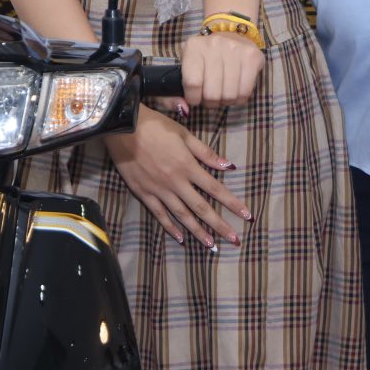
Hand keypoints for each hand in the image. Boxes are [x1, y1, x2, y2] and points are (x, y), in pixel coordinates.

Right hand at [104, 110, 249, 249]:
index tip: (247, 216)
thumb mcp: (183, 133)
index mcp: (187, 166)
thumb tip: (228, 166)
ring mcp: (158, 190)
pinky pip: (159, 214)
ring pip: (182, 215)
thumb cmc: (154, 125)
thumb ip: (205, 152)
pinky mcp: (143, 193)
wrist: (121, 126)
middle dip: (219, 225)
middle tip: (235, 240)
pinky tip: (181, 238)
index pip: (215, 189)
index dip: (232, 203)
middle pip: (201, 207)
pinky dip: (170, 227)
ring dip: (198, 231)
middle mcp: (175, 182)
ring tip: (211, 245)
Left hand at [180, 29, 262, 109]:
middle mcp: (214, 46)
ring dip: (225, 102)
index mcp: (194, 47)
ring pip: (230, 95)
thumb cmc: (205, 54)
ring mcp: (235, 50)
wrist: (230, 32)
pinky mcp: (252, 57)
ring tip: (222, 95)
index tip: (195, 99)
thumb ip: (176, 88)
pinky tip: (235, 92)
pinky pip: (245, 91)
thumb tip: (184, 109)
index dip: (193, 98)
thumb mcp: (187, 63)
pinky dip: (239, 99)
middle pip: (212, 93)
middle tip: (210, 98)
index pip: (192, 83)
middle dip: (210, 102)